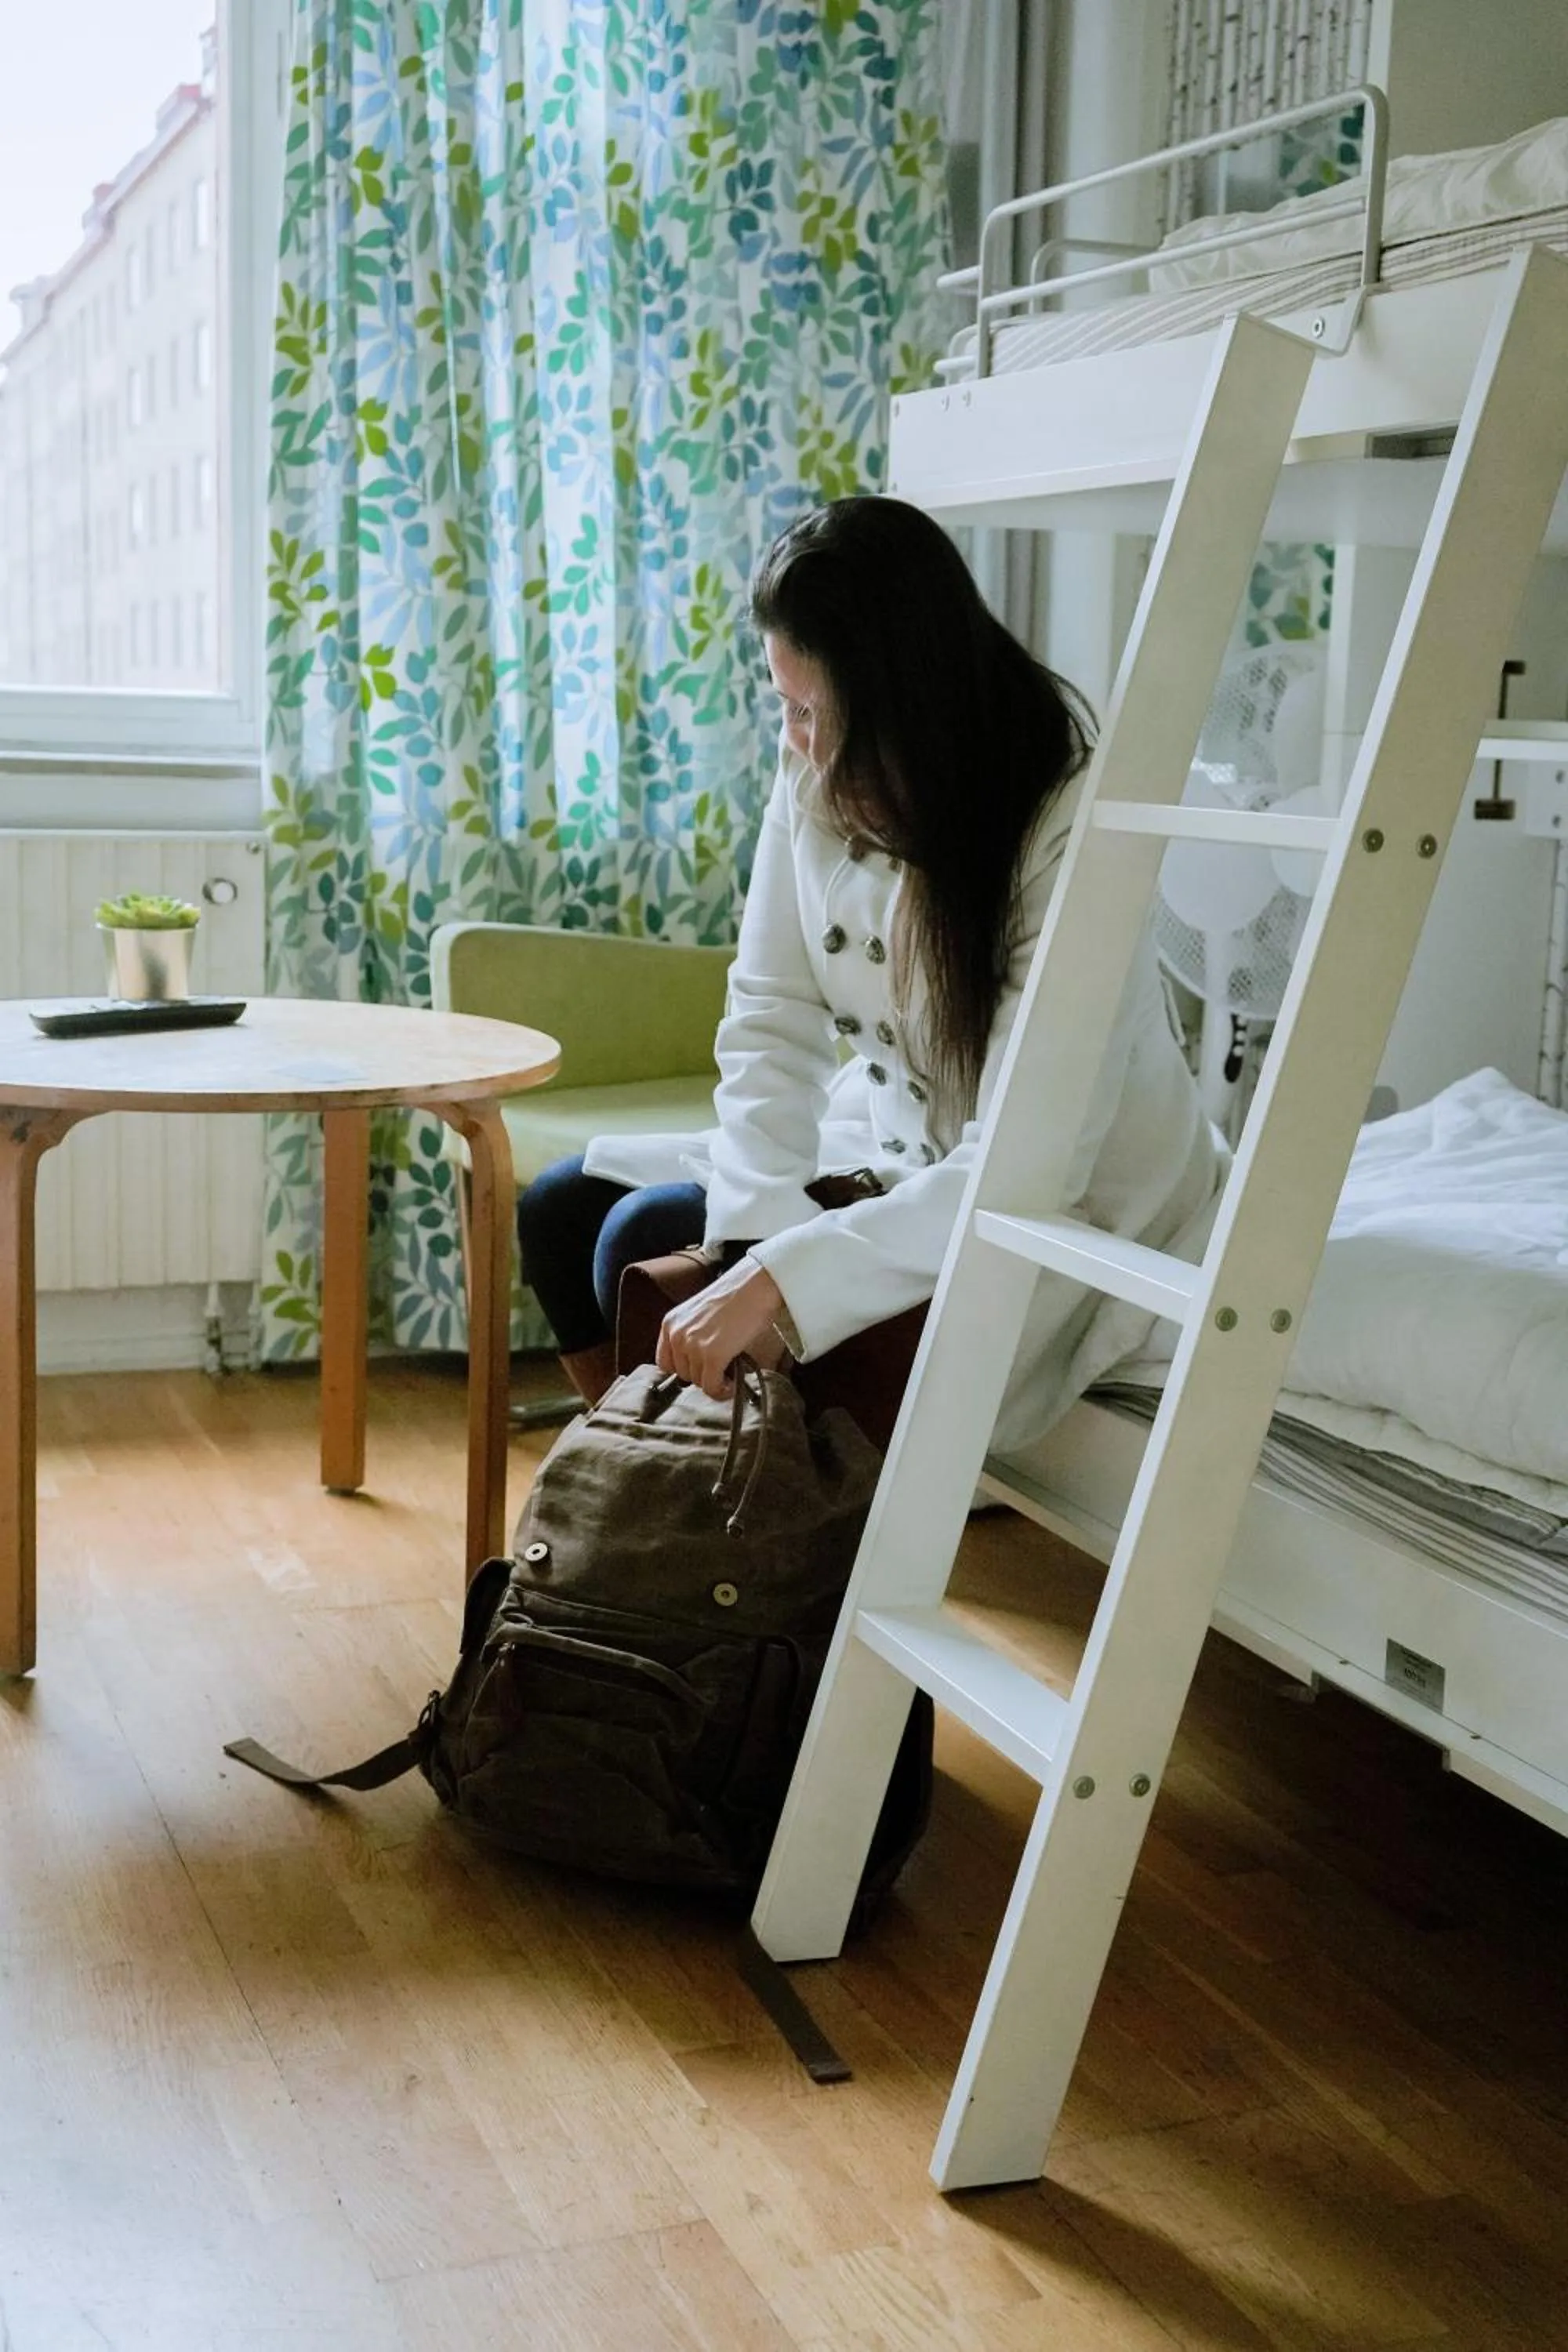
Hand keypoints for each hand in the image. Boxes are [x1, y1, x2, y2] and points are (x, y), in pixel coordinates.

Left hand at [656, 1258, 789, 1397]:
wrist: (755, 1285)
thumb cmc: (735, 1296)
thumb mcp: (699, 1314)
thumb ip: (690, 1335)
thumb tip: (698, 1365)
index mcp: (670, 1323)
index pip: (664, 1363)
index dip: (684, 1369)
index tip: (700, 1369)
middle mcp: (676, 1335)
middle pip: (682, 1375)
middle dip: (703, 1374)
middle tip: (722, 1368)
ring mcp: (693, 1346)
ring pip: (698, 1383)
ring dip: (715, 1382)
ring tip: (731, 1370)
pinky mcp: (712, 1356)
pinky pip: (712, 1387)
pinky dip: (723, 1391)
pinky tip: (733, 1383)